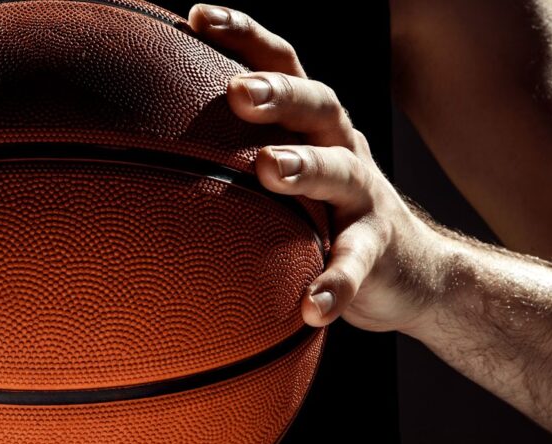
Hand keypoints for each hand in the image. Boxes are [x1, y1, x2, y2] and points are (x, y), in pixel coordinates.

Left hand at [188, 4, 446, 334]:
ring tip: (271, 170)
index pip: (280, 64)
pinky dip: (335, 282)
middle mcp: (341, 146)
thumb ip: (234, 153)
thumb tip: (138, 147)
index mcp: (310, 124)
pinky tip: (311, 306)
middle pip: (317, 103)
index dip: (245, 35)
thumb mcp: (286, 172)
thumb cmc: (322, 212)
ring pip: (342, 172)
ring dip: (307, 167)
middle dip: (277, 94)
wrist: (412, 270)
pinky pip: (357, 263)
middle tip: (235, 93)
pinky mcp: (379, 251)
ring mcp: (365, 197)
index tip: (198, 17)